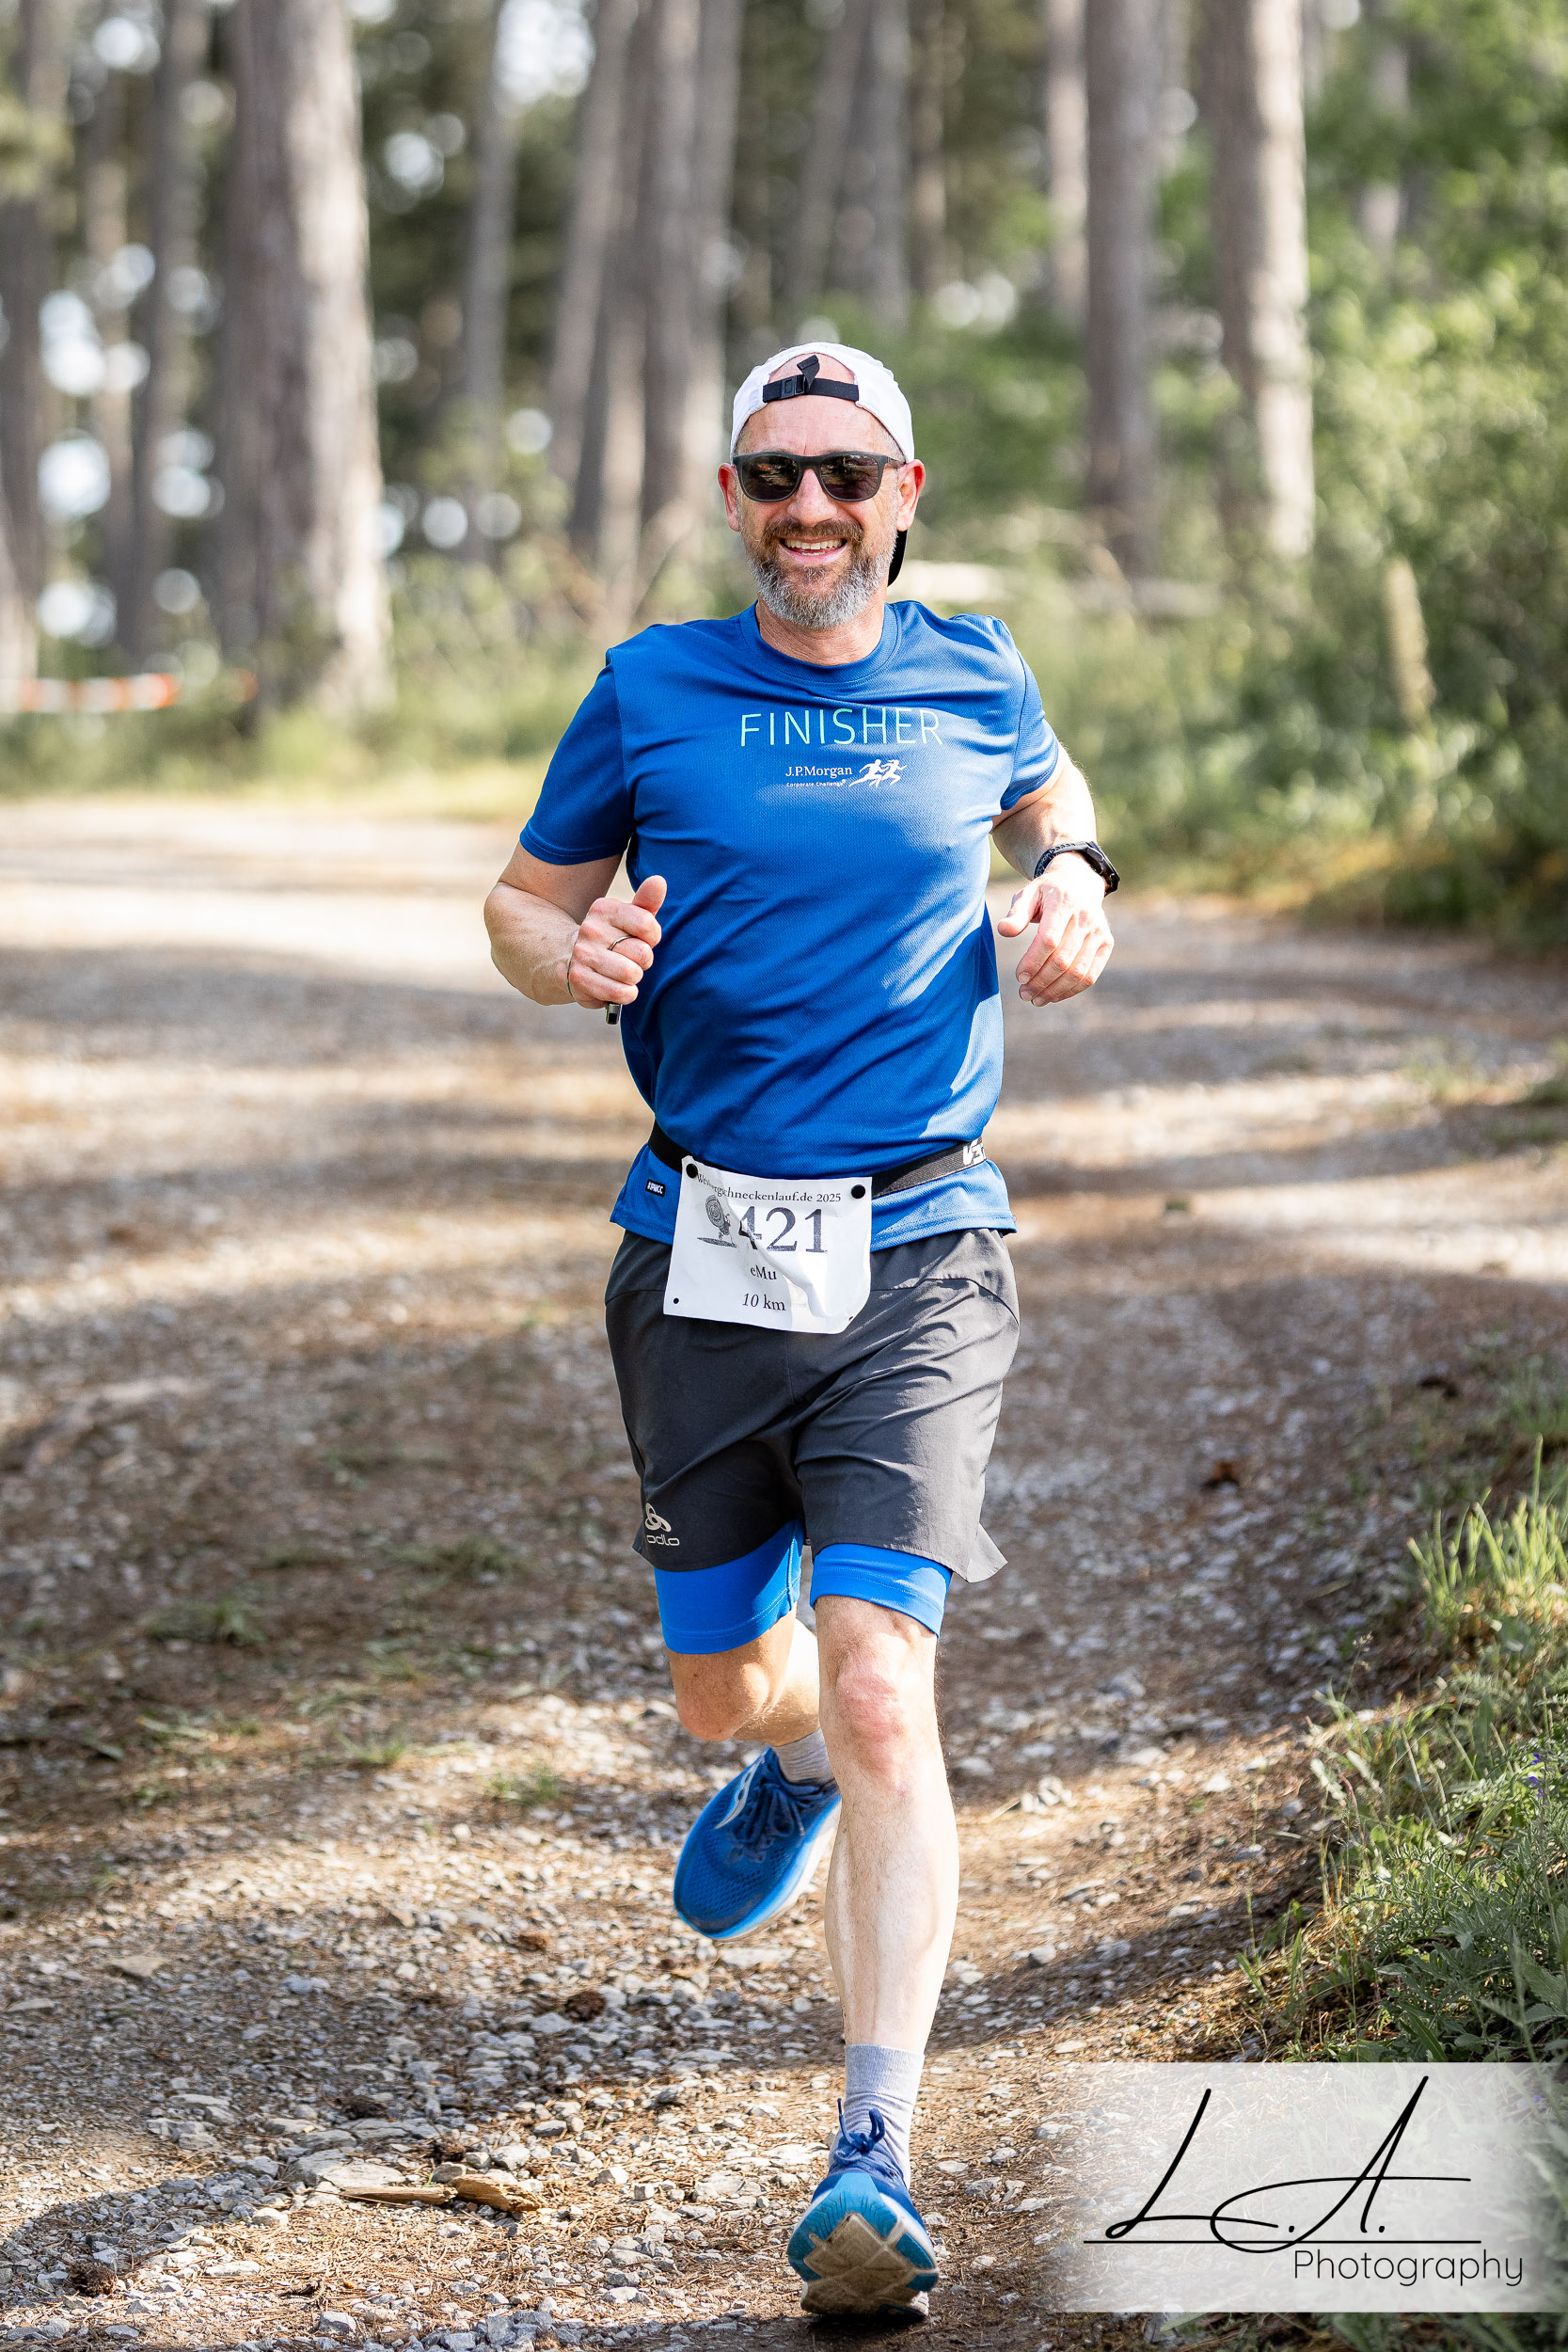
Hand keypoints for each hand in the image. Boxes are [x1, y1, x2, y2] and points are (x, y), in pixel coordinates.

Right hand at [566, 874, 665, 1007]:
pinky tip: (617, 986)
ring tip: (624, 972)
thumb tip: (659, 881)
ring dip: (634, 978)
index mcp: (604, 909)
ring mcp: (583, 955)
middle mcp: (590, 929)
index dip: (652, 937)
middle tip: (631, 959)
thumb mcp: (629, 916)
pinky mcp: (579, 980)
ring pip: (631, 974)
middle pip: (641, 952)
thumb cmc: (611, 936)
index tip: (643, 939)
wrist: (570, 958)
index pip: (647, 924)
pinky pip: (619, 992)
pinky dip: (625, 994)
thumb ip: (646, 900)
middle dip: (643, 960)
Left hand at [996, 859, 1113, 1005]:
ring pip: (1078, 972)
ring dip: (1055, 990)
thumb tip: (1003, 930)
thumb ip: (1016, 914)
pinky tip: (1053, 996)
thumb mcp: (1028, 894)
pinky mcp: (1106, 944)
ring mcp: (1099, 932)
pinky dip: (1071, 990)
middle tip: (1023, 994)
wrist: (1079, 882)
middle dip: (1041, 981)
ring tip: (1035, 999)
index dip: (1033, 962)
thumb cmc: (1047, 893)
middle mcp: (1086, 917)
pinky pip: (1091, 975)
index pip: (1049, 940)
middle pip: (1063, 960)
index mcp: (1064, 902)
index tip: (1019, 977)